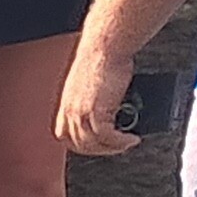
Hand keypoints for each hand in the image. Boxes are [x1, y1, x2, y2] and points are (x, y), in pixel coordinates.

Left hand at [56, 40, 138, 159]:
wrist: (104, 47)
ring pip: (93, 144)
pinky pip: (107, 137)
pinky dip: (121, 142)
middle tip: (117, 147)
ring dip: (112, 148)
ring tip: (127, 143)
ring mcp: (80, 112)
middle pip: (79, 145)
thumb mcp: (90, 85)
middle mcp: (69, 110)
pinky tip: (131, 138)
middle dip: (100, 149)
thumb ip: (94, 103)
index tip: (98, 144)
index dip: (82, 144)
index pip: (65, 136)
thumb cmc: (101, 59)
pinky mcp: (95, 111)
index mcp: (65, 104)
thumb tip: (111, 116)